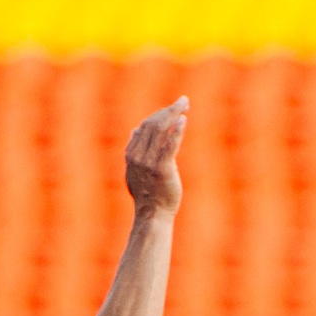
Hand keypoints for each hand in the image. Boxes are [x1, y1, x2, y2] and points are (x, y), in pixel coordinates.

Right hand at [124, 97, 187, 216]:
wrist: (153, 215)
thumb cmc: (147, 194)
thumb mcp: (135, 170)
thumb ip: (134, 150)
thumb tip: (135, 129)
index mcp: (131, 154)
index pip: (145, 126)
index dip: (160, 114)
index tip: (174, 108)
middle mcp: (138, 156)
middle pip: (152, 124)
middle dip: (168, 110)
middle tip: (183, 100)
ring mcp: (149, 163)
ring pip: (160, 131)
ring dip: (173, 114)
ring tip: (184, 104)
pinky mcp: (162, 170)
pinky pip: (169, 146)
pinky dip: (176, 132)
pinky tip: (183, 120)